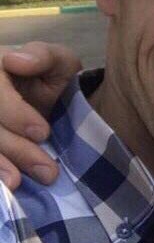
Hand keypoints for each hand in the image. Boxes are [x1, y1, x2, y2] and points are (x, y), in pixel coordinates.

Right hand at [0, 42, 80, 189]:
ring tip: (18, 184)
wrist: (48, 100)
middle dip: (15, 148)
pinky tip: (6, 186)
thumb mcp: (58, 61)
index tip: (42, 133)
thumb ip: (42, 56)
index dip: (15, 113)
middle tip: (47, 171)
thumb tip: (15, 60)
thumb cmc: (53, 77)